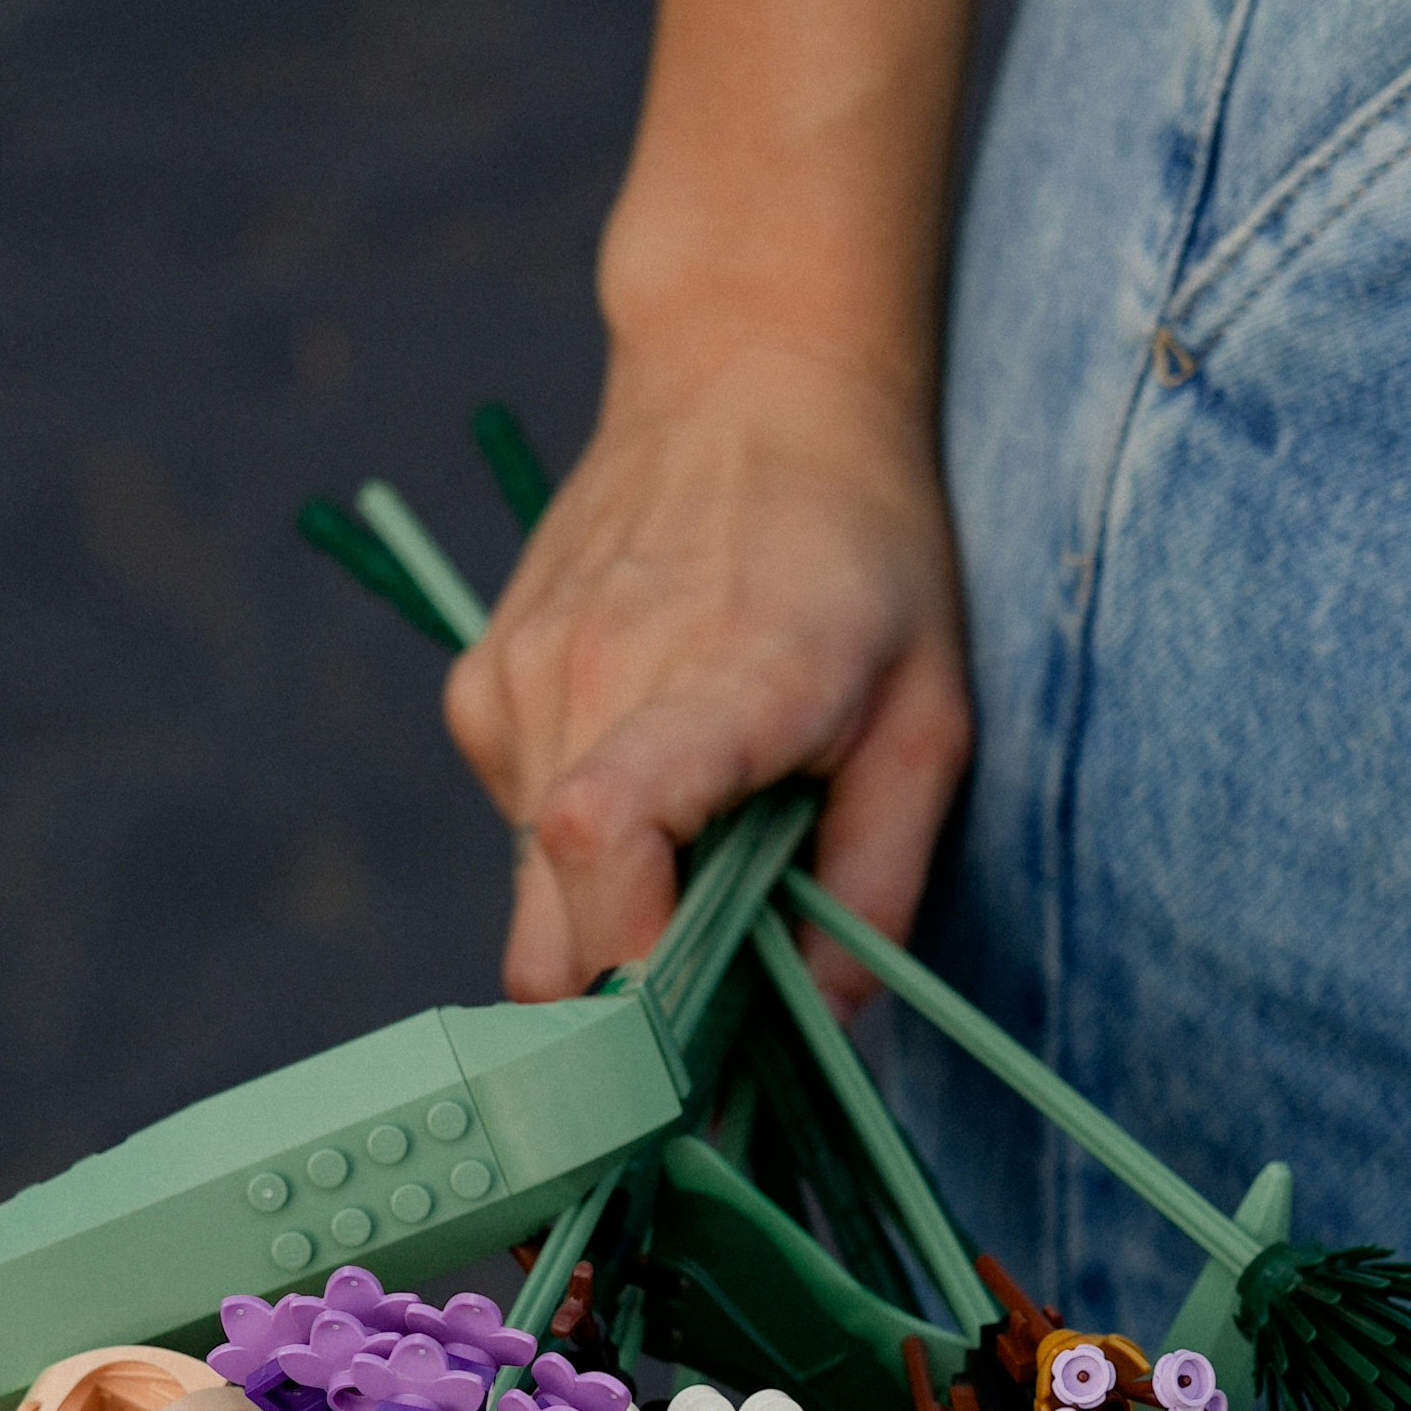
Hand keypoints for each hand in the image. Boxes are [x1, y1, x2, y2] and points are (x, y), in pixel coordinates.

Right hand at [443, 335, 971, 1001]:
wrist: (751, 377)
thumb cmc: (864, 553)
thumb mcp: (930, 719)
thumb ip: (878, 884)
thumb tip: (822, 1028)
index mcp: (715, 677)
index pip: (599, 836)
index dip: (630, 967)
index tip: (693, 1032)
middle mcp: (586, 671)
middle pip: (551, 928)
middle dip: (627, 1009)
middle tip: (716, 1016)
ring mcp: (516, 678)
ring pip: (531, 900)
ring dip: (613, 923)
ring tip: (705, 852)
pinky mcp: (481, 687)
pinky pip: (517, 834)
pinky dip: (580, 855)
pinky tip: (653, 779)